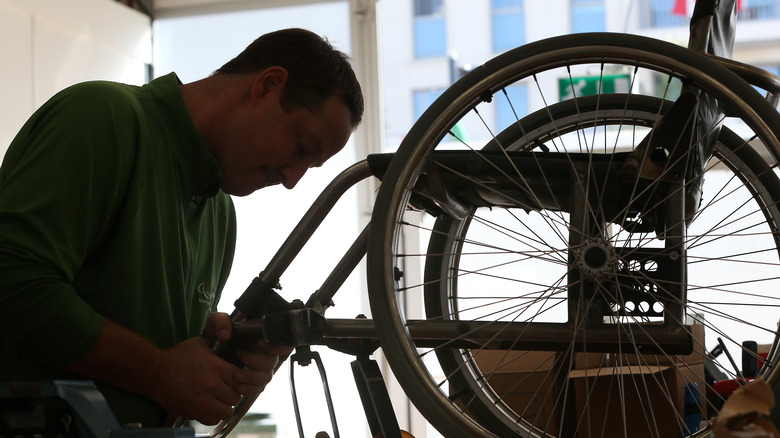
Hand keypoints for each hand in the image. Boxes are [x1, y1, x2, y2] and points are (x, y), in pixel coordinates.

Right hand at [149, 313, 291, 424]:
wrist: (155, 373)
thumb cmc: (177, 357)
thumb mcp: (199, 343)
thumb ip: (216, 343)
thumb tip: (229, 338)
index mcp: (215, 367)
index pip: (241, 378)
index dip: (241, 379)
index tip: (235, 379)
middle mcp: (211, 385)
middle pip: (236, 396)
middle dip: (233, 394)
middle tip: (226, 391)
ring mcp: (202, 400)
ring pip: (227, 411)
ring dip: (224, 406)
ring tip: (219, 401)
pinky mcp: (194, 411)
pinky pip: (213, 420)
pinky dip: (213, 415)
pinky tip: (209, 408)